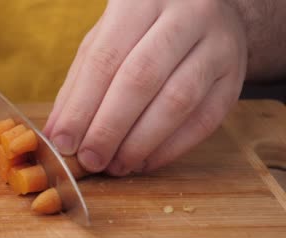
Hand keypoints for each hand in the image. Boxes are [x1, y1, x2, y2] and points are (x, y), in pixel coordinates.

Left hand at [44, 0, 246, 174]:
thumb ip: (79, 84)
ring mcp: (217, 44)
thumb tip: (58, 134)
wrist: (204, 11)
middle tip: (89, 159)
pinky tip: (144, 161)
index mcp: (140, 1)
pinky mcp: (235, 76)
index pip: (105, 59)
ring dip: (139, 142)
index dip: (82, 106)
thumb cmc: (141, 30)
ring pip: (176, 101)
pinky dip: (170, 148)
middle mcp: (185, 15)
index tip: (64, 142)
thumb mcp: (105, 40)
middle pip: (141, 79)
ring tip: (115, 165)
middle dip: (109, 128)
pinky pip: (205, 120)